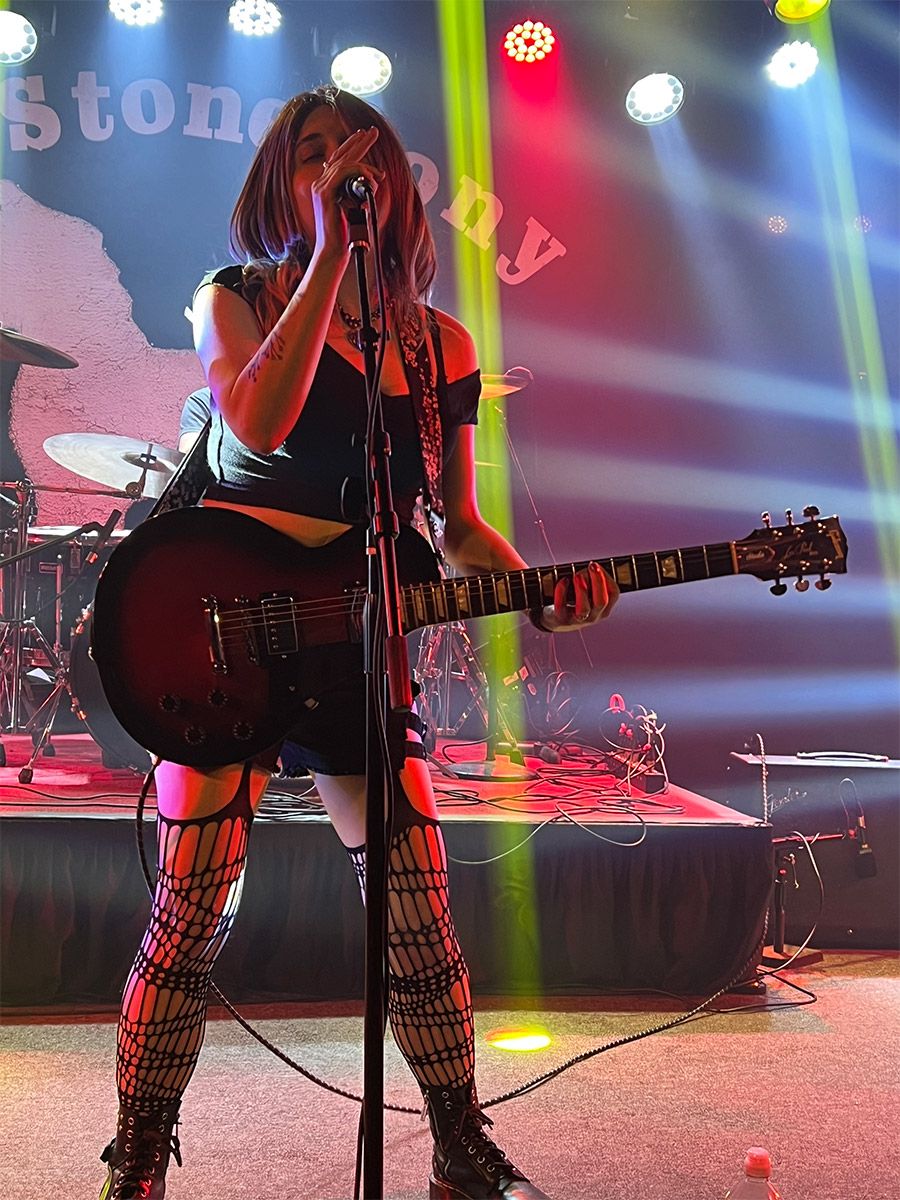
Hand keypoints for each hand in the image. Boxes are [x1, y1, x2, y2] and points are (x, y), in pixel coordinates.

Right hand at [309, 127, 384, 258]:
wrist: (332, 252)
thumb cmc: (344, 237)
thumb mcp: (354, 211)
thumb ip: (357, 195)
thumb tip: (370, 184)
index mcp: (325, 187)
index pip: (338, 160)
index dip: (352, 146)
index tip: (365, 136)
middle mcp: (320, 183)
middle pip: (341, 155)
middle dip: (359, 142)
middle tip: (373, 132)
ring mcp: (320, 187)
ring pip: (345, 163)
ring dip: (366, 167)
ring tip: (379, 176)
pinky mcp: (325, 193)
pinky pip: (343, 172)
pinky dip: (359, 173)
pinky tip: (371, 180)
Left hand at [534, 562, 617, 632]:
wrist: (556, 621)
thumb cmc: (574, 601)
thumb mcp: (588, 593)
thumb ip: (592, 580)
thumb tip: (592, 567)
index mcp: (604, 609)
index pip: (613, 594)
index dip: (606, 577)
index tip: (596, 565)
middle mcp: (593, 616)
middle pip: (601, 601)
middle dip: (598, 581)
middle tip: (592, 566)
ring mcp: (577, 620)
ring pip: (584, 609)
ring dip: (582, 590)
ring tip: (577, 575)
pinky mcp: (561, 619)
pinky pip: (561, 606)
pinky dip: (562, 592)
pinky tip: (564, 580)